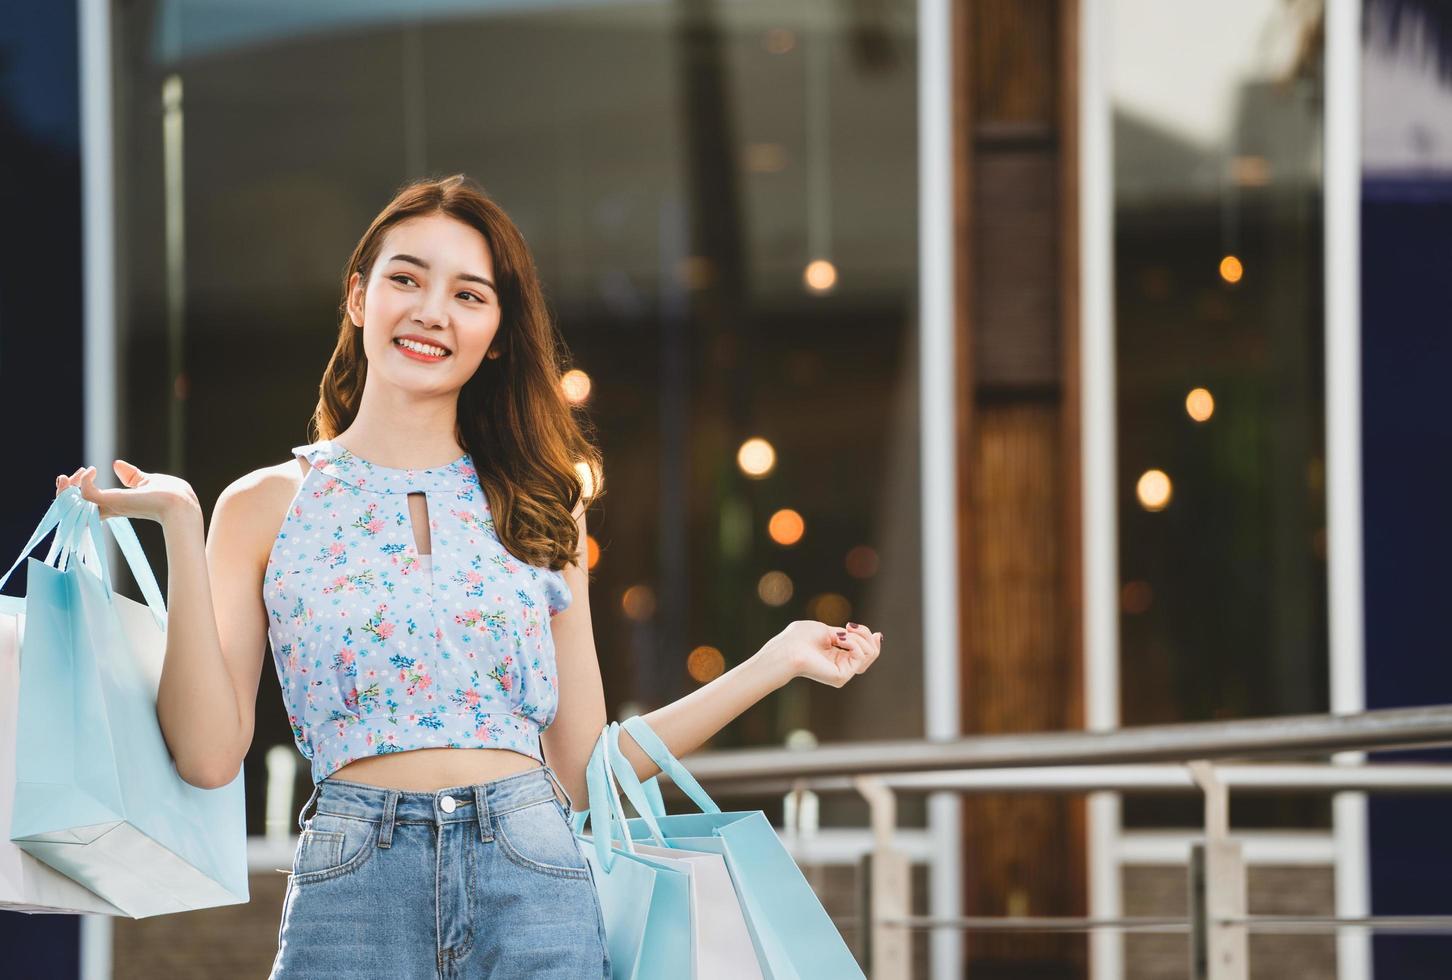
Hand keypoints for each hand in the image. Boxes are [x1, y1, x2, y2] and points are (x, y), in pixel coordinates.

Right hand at [54, 460, 199, 524]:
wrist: (181, 503)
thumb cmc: (170, 495)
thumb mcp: (146, 481)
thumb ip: (131, 476)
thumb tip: (116, 464)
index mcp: (115, 505)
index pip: (86, 503)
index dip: (75, 491)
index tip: (79, 473)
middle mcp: (109, 508)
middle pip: (73, 507)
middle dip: (63, 492)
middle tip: (65, 477)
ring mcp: (110, 506)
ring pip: (72, 503)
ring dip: (66, 488)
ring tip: (76, 473)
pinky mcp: (113, 501)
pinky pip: (86, 494)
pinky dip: (83, 481)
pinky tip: (93, 469)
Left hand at [758, 620, 882, 687]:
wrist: (788, 648)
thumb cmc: (800, 637)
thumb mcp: (828, 630)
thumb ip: (847, 635)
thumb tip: (876, 636)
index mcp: (836, 655)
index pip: (863, 651)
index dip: (872, 641)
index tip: (876, 633)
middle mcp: (841, 665)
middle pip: (870, 653)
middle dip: (866, 636)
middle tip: (851, 626)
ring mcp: (842, 673)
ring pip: (869, 655)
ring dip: (859, 638)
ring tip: (842, 634)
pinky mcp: (841, 677)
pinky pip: (861, 657)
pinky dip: (854, 644)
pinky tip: (840, 640)